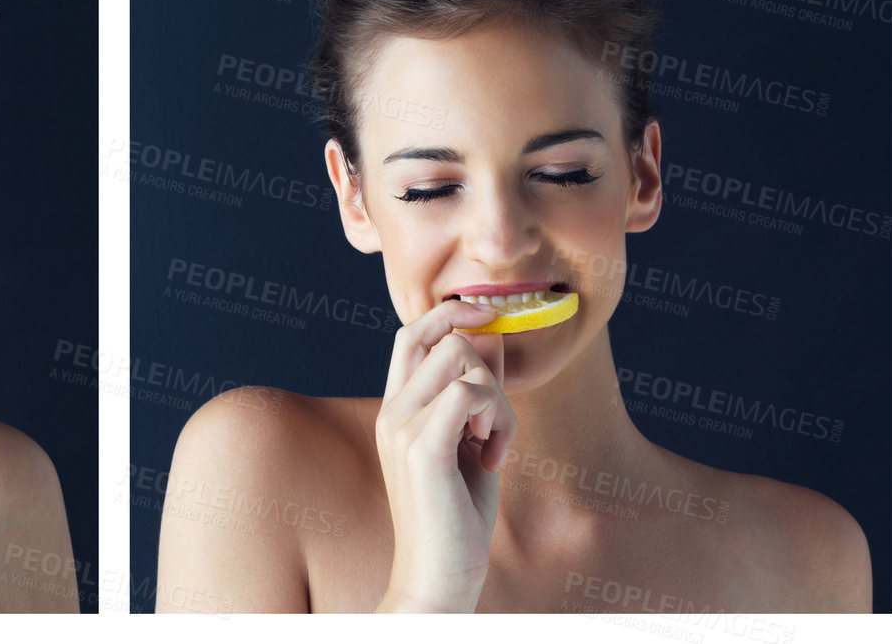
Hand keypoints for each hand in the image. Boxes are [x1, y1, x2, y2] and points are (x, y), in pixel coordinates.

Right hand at [372, 300, 515, 612]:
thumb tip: (493, 335)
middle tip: (495, 423)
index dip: (453, 313)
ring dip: (500, 401)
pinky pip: (470, 393)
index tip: (492, 319)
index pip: (412, 333)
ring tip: (494, 447)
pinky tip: (493, 458)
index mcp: (398, 410)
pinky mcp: (422, 449)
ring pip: (464, 362)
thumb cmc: (457, 518)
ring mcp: (401, 428)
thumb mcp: (474, 442)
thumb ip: (480, 391)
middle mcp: (392, 413)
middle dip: (488, 368)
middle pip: (442, 338)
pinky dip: (499, 419)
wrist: (438, 577)